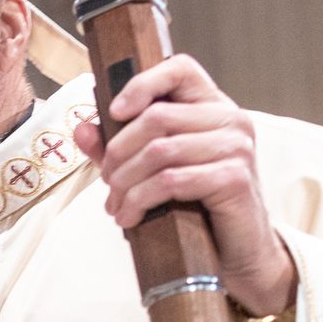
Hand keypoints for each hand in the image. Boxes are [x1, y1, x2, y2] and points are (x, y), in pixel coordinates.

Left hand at [74, 54, 296, 321]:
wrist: (240, 253)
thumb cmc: (199, 207)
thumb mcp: (157, 171)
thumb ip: (121, 147)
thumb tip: (82, 129)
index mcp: (213, 106)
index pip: (180, 69)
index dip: (142, 84)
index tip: (114, 112)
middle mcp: (231, 119)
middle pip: (157, 117)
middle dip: (119, 152)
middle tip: (107, 181)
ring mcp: (236, 147)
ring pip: (159, 152)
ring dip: (126, 182)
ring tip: (115, 205)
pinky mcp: (235, 178)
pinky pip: (172, 181)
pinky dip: (141, 201)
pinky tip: (130, 217)